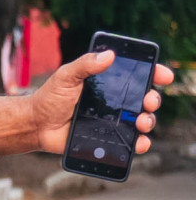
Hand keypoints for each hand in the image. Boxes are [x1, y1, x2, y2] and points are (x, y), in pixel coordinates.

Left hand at [30, 51, 172, 154]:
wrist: (35, 125)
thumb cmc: (49, 98)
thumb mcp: (65, 76)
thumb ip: (85, 65)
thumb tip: (109, 55)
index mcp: (107, 82)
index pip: (137, 76)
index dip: (154, 74)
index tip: (163, 75)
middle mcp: (114, 100)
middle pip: (145, 98)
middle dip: (153, 99)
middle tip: (147, 101)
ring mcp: (112, 120)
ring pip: (141, 120)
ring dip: (149, 120)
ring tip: (141, 122)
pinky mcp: (106, 137)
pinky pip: (129, 142)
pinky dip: (140, 144)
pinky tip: (140, 143)